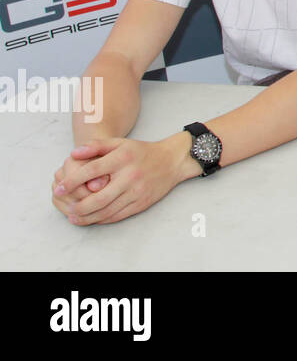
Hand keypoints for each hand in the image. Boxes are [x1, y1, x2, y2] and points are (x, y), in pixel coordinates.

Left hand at [52, 135, 196, 225]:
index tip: (59, 188)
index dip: (72, 181)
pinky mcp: (142, 203)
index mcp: (122, 158)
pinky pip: (118, 215)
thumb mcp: (120, 143)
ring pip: (107, 210)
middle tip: (67, 209)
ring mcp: (137, 191)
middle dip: (78, 207)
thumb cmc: (141, 151)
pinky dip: (102, 219)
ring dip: (88, 217)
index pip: (91, 171)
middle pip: (98, 198)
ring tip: (74, 217)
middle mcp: (130, 176)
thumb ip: (96, 146)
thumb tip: (73, 154)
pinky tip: (93, 219)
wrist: (172, 160)